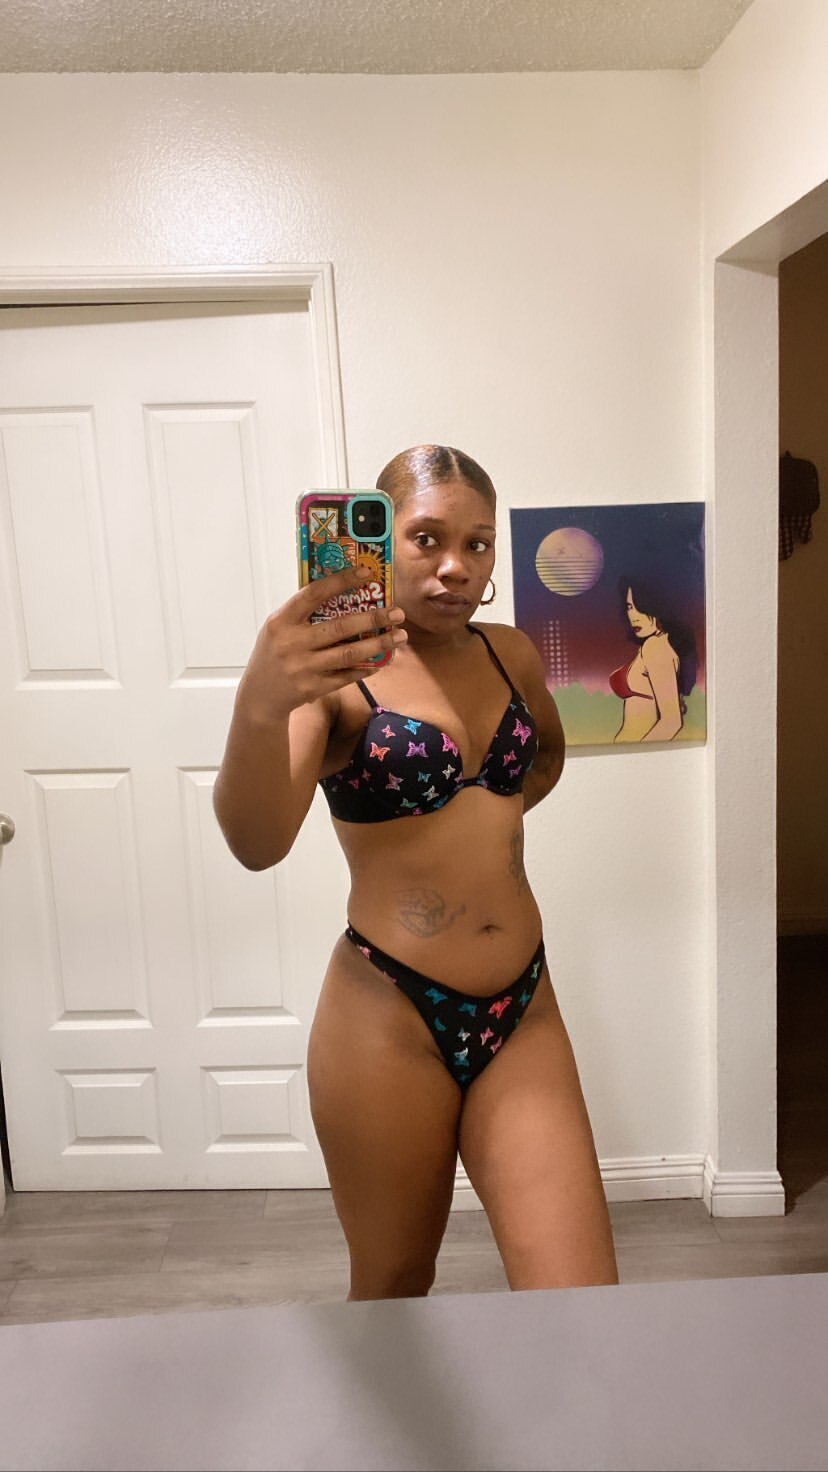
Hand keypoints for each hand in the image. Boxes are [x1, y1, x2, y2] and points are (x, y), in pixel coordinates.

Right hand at [236, 566, 406, 722]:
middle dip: (374, 618)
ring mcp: (304, 668)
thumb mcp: (278, 627)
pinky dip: (366, 668)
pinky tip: (381, 661)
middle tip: (397, 613)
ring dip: (379, 645)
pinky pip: (347, 676)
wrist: (260, 696)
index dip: (341, 581)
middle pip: (341, 627)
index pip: (314, 594)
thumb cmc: (273, 653)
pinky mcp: (313, 688)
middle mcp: (293, 643)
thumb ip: (303, 612)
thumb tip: (342, 590)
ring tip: (400, 636)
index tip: (366, 572)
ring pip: (349, 654)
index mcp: (282, 621)